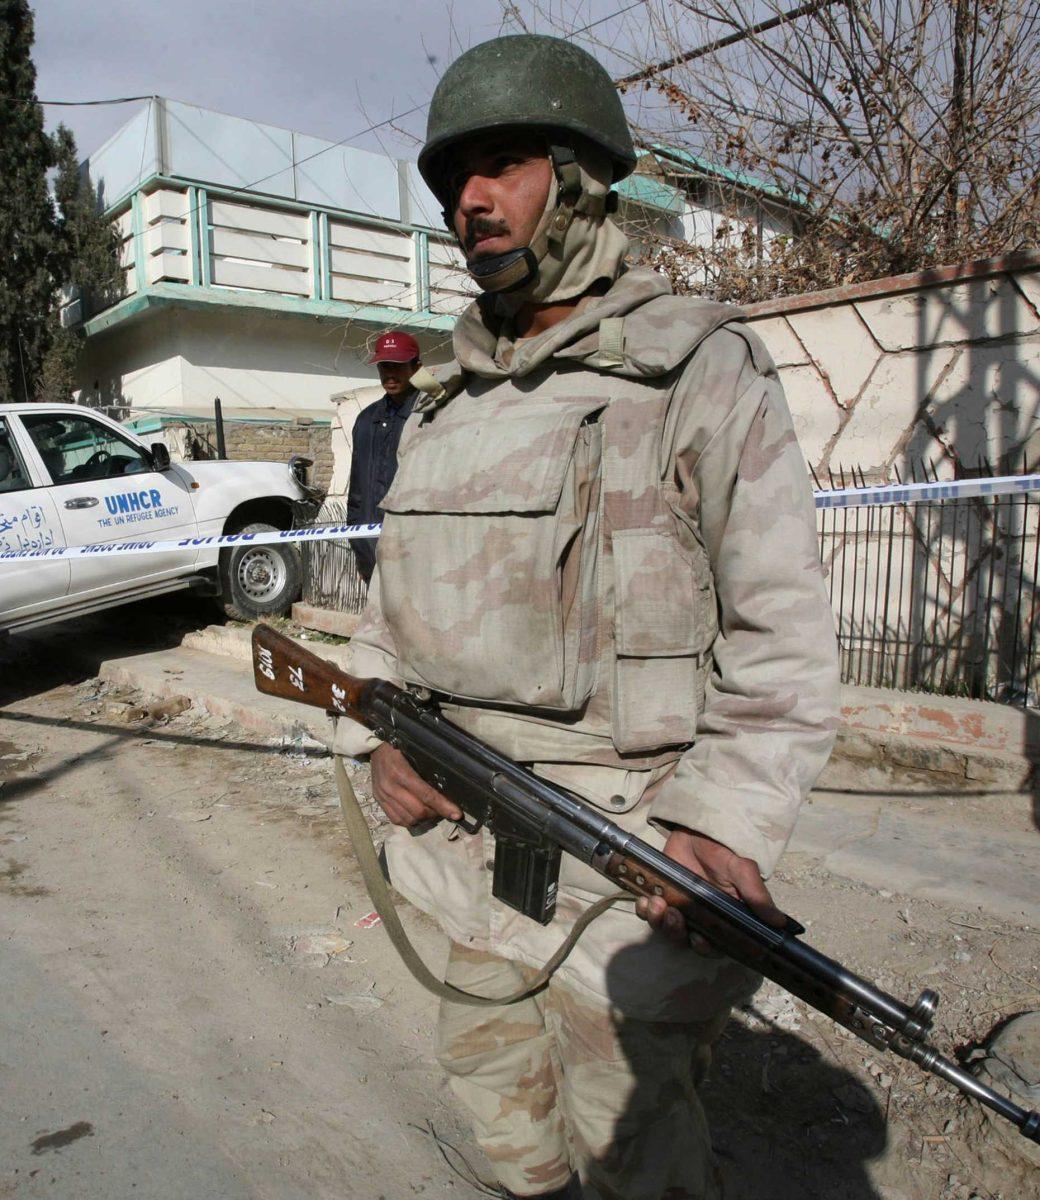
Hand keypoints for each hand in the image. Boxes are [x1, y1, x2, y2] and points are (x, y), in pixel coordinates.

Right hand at [370, 743, 461, 827]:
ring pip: (408, 819)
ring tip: (430, 811)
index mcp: (401, 773)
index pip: (427, 795)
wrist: (376, 746)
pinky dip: (409, 820)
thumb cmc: (399, 747)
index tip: (456, 814)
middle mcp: (391, 787)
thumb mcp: (415, 754)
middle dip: (434, 813)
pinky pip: (396, 820)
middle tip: (443, 809)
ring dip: (423, 819)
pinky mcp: (378, 801)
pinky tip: (416, 814)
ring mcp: (383, 796)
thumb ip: (428, 771)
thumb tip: (447, 789)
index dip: (443, 806)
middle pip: (418, 811)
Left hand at [635, 828, 787, 948]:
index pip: (717, 945)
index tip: (699, 940)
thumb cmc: (723, 851)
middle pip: (687, 941)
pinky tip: (645, 900)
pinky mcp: (661, 896)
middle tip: (674, 916)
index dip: (707, 949)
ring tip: (657, 903)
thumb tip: (779, 922)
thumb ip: (756, 895)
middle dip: (677, 933)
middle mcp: (702, 918)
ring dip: (659, 922)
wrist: (697, 829)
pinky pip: (648, 913)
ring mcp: (680, 908)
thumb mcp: (741, 870)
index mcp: (724, 918)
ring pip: (666, 929)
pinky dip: (644, 910)